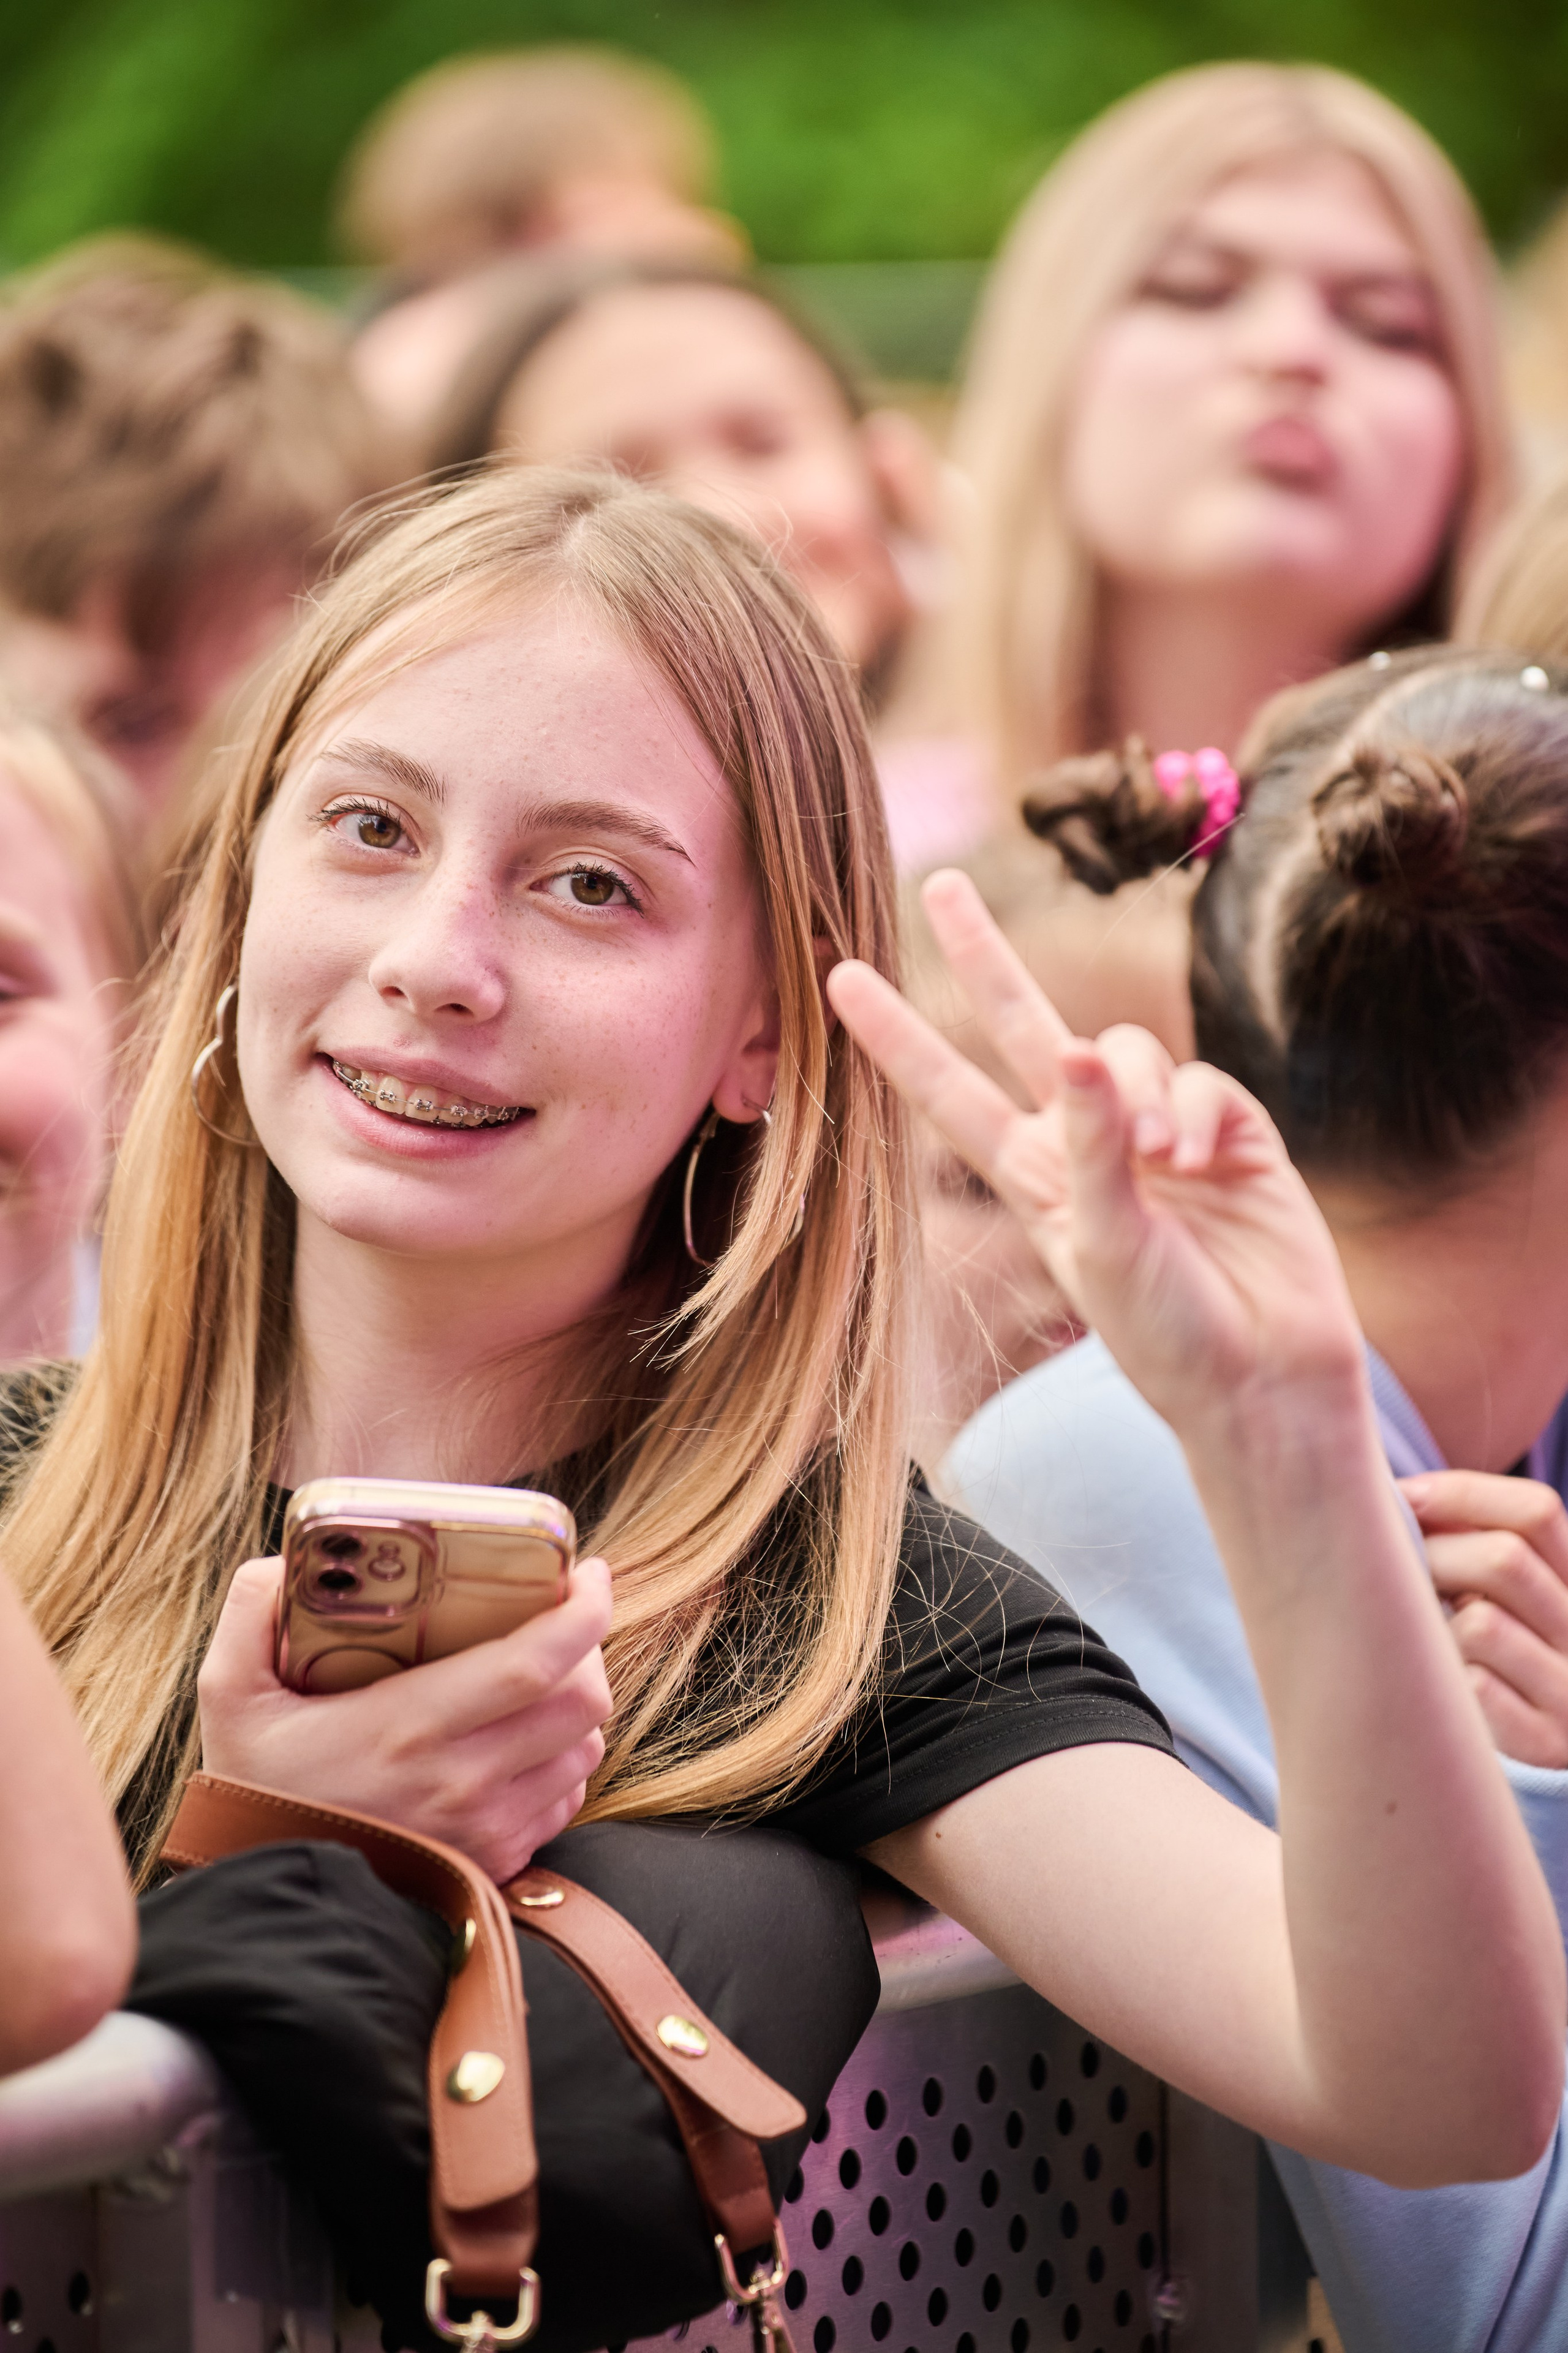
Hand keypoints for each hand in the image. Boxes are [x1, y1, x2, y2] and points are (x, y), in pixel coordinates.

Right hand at [197, 1556, 613, 1881]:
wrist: (268, 1910)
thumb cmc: (256, 1792)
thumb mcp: (230, 1694)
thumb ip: (251, 1613)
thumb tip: (288, 1560)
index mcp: (408, 1726)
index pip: (534, 1661)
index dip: (582, 1610)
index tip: (588, 1574)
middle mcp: (462, 1782)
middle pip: (581, 1702)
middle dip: (587, 1649)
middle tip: (558, 1620)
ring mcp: (486, 1829)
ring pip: (584, 1748)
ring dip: (576, 1705)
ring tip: (540, 1678)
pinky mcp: (497, 1861)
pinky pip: (566, 1799)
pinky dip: (562, 1761)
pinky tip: (522, 1741)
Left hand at [826, 870, 1362, 1439]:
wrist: (1264, 1379)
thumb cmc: (1169, 1334)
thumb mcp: (1105, 1246)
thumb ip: (1090, 1146)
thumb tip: (1073, 1049)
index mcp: (1032, 1177)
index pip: (949, 1091)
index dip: (897, 1035)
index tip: (839, 978)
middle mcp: (1085, 1141)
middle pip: (1025, 1023)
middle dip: (985, 952)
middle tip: (939, 881)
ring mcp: (1159, 1130)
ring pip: (1126, 1051)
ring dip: (1140, 1096)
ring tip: (1164, 1168)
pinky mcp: (1232, 1131)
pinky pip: (1204, 1081)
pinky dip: (1201, 1114)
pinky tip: (1207, 1164)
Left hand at [1403, 1471, 1567, 1769]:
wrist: (1537, 1748)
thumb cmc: (1496, 1655)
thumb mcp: (1501, 1592)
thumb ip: (1474, 1542)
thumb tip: (1403, 1497)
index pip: (1537, 1512)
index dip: (1461, 1495)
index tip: (1404, 1499)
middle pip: (1504, 1561)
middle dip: (1434, 1555)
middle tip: (1397, 1573)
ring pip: (1481, 1625)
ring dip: (1437, 1628)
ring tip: (1427, 1640)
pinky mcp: (1548, 1745)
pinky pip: (1474, 1688)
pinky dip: (1444, 1682)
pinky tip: (1442, 1689)